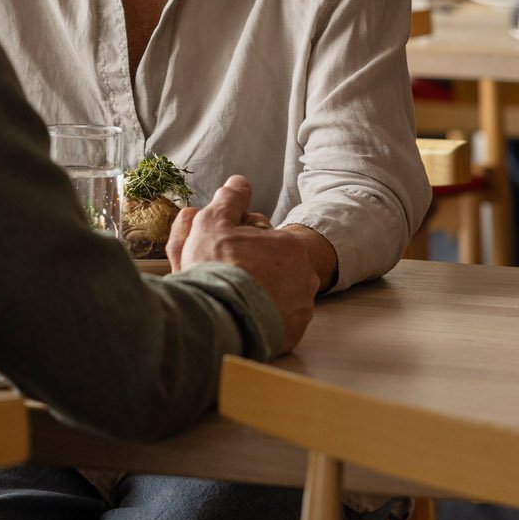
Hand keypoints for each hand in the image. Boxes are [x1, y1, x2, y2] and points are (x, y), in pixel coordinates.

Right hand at [166, 174, 317, 353]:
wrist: (214, 321)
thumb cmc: (214, 268)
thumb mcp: (213, 221)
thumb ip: (230, 199)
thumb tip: (239, 182)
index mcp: (291, 245)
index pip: (263, 236)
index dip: (237, 241)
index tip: (220, 252)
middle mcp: (305, 277)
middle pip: (272, 266)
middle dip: (251, 267)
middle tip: (223, 275)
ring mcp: (301, 310)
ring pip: (276, 293)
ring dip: (257, 293)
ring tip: (230, 299)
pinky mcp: (292, 336)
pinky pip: (275, 321)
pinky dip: (260, 319)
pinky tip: (239, 317)